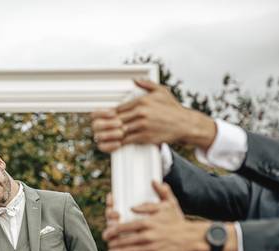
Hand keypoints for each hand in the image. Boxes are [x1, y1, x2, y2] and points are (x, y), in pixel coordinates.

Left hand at [91, 79, 215, 151]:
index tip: (97, 116)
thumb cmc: (173, 109)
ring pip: (119, 131)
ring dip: (106, 135)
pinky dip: (116, 143)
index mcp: (141, 101)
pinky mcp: (144, 137)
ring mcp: (142, 126)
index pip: (118, 108)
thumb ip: (147, 85)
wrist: (185, 124)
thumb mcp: (162, 91)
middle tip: (93, 127)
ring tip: (97, 137)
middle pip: (115, 119)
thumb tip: (135, 79)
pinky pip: (126, 141)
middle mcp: (140, 113)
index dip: (106, 113)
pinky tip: (110, 144)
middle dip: (103, 124)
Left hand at [103, 181, 206, 250]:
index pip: (122, 227)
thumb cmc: (178, 222)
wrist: (193, 238)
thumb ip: (160, 193)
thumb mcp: (170, 204)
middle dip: (112, 243)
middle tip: (108, 244)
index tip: (107, 233)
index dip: (111, 231)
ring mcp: (152, 248)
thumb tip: (153, 182)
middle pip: (122, 241)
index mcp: (147, 223)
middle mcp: (148, 236)